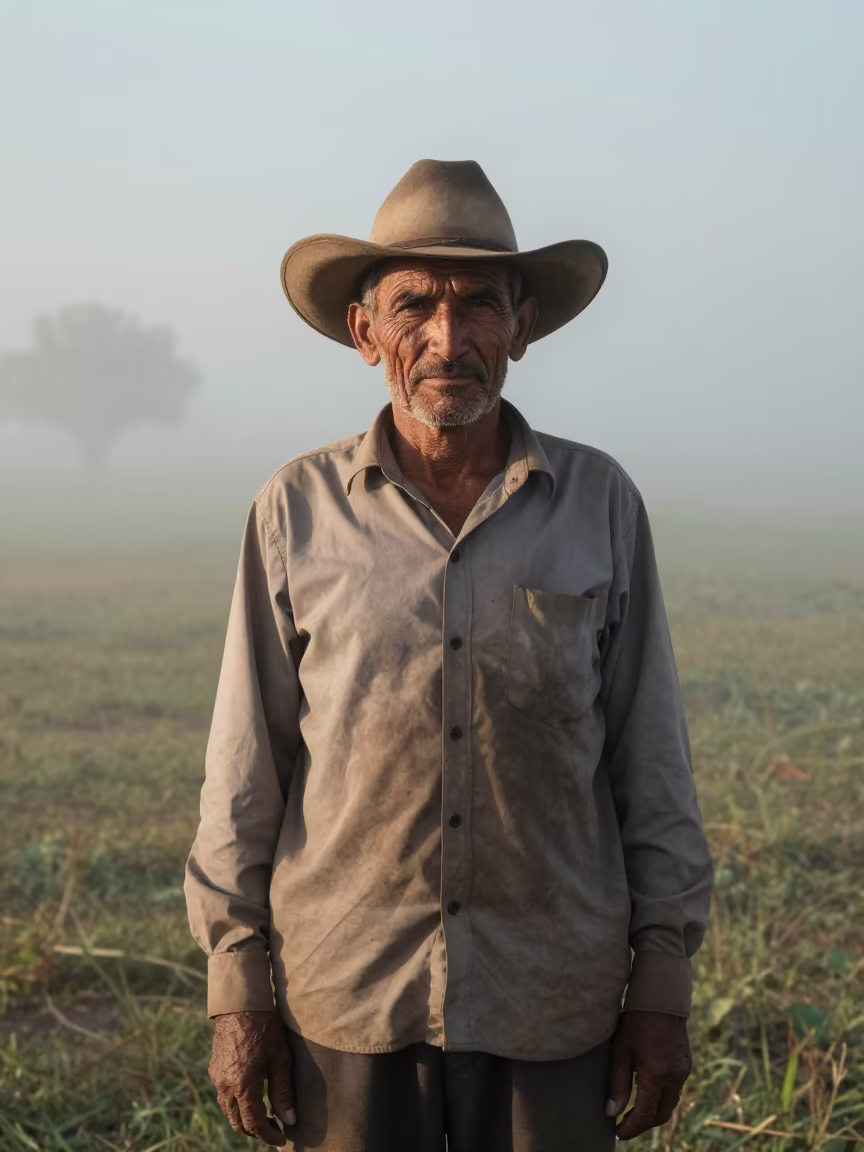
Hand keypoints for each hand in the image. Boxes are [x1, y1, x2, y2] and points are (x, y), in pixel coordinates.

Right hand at [209, 1010, 295, 1145]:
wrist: (240, 1003)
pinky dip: (236, 1103)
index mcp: (242, 1086)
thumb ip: (282, 1092)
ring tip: (264, 1114)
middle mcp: (225, 1086)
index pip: (253, 1124)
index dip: (268, 1135)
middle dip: (255, 1130)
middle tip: (274, 1128)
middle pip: (237, 1122)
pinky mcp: (214, 1068)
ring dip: (244, 1117)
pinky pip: (223, 1095)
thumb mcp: (280, 1059)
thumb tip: (289, 1119)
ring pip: (228, 1110)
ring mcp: (217, 1077)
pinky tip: (251, 1095)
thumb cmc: (265, 1028)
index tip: (281, 1139)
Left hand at [605, 1010, 691, 1139]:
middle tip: (625, 1125)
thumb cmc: (635, 1021)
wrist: (661, 999)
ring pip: (670, 1105)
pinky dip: (661, 1099)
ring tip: (634, 1112)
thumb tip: (611, 1113)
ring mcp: (683, 1072)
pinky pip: (674, 1091)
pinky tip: (647, 1094)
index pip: (644, 1115)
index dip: (631, 1128)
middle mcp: (674, 1077)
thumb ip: (617, 1084)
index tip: (618, 1133)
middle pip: (661, 1115)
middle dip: (643, 1124)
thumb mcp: (620, 1051)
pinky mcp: (686, 1066)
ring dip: (653, 1113)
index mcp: (655, 1075)